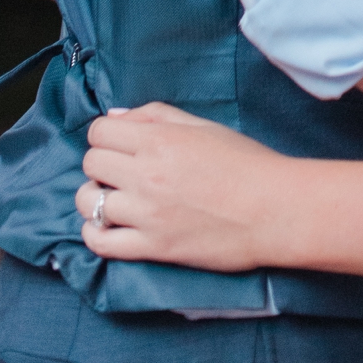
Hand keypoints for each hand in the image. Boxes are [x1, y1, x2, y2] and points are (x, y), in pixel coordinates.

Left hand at [76, 102, 283, 270]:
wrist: (274, 209)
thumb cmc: (247, 163)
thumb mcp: (205, 126)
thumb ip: (158, 115)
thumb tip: (116, 116)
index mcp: (160, 140)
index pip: (100, 132)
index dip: (105, 135)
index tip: (119, 144)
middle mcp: (147, 174)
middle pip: (91, 164)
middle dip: (101, 163)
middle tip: (120, 171)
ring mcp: (147, 214)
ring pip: (88, 203)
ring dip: (95, 198)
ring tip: (114, 199)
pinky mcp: (153, 247)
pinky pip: (101, 243)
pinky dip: (96, 233)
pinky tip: (108, 227)